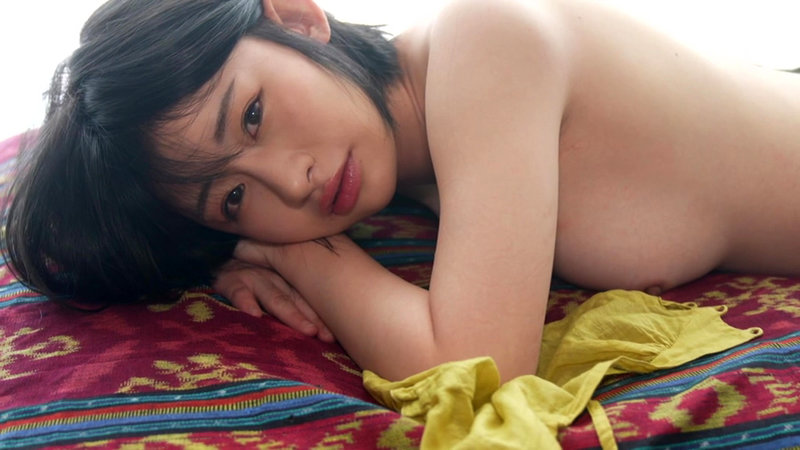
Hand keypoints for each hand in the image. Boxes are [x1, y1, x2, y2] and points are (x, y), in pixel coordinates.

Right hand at [213, 258, 334, 342]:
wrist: (212, 258)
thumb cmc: (245, 278)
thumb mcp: (269, 288)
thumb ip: (288, 304)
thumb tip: (314, 333)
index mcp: (286, 281)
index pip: (307, 299)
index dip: (322, 317)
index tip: (335, 336)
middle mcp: (274, 278)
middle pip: (297, 300)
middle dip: (314, 319)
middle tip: (327, 336)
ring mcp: (253, 277)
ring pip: (276, 297)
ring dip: (292, 314)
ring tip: (307, 330)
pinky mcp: (229, 280)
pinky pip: (239, 291)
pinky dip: (246, 301)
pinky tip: (255, 315)